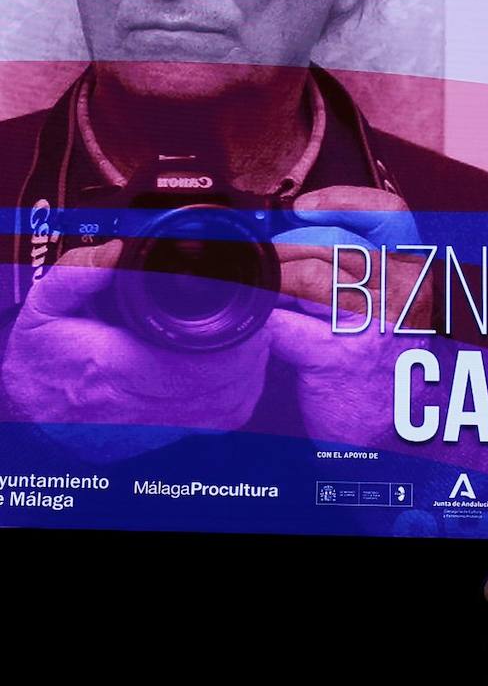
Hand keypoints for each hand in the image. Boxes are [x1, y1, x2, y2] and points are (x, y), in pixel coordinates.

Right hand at [2, 243, 269, 458]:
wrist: (38, 416)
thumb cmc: (46, 362)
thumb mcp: (46, 308)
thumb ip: (79, 274)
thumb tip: (120, 250)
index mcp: (116, 370)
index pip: (195, 363)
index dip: (232, 337)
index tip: (240, 306)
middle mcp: (145, 408)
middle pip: (227, 383)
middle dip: (248, 344)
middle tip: (248, 311)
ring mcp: (166, 428)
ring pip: (235, 402)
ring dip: (251, 365)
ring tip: (244, 332)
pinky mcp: (180, 435)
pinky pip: (229, 415)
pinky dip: (244, 387)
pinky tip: (237, 362)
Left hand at [267, 186, 428, 444]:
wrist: (398, 435)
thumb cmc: (387, 368)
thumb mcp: (394, 310)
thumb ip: (364, 273)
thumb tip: (304, 240)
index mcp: (416, 274)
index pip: (389, 213)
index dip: (343, 201)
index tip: (305, 209)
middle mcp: (401, 292)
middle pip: (332, 245)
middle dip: (286, 248)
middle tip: (263, 259)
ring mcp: (372, 323)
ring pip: (305, 278)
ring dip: (271, 282)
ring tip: (259, 291)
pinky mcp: (337, 357)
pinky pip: (282, 325)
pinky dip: (263, 324)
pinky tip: (260, 330)